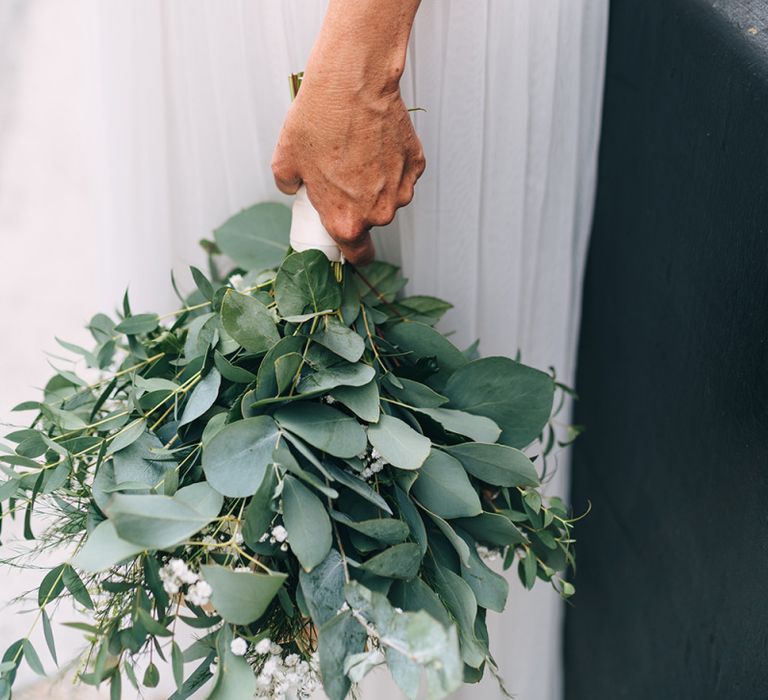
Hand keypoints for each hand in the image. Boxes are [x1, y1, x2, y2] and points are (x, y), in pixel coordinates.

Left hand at [271, 0, 423, 263]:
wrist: (352, 84)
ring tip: (357, 153)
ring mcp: (402, 189)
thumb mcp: (285, 161)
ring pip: (388, 197)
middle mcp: (380, 213)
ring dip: (376, 184)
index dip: (350, 251)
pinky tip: (374, 142)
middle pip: (371, 221)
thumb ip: (290, 187)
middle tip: (341, 176)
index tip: (345, 242)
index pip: (358, 256)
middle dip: (358, 205)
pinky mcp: (416, 164)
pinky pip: (402, 173)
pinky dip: (391, 163)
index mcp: (347, 221)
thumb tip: (294, 187)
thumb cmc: (320, 121)